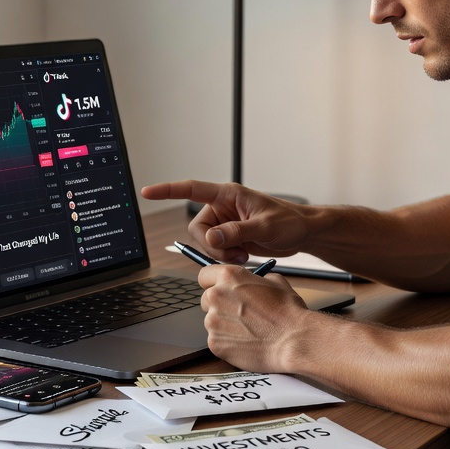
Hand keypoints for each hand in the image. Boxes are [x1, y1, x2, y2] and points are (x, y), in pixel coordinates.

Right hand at [140, 180, 308, 263]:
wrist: (302, 233)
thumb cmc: (289, 221)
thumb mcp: (264, 227)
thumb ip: (237, 232)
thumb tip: (212, 238)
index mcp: (228, 195)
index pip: (191, 189)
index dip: (167, 190)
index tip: (147, 193)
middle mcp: (222, 208)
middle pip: (196, 229)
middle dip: (211, 246)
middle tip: (235, 254)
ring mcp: (225, 224)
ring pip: (205, 243)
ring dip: (220, 255)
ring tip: (243, 256)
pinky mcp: (229, 238)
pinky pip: (215, 251)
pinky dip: (226, 259)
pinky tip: (244, 258)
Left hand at [197, 265, 307, 371]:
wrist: (293, 341)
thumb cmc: (288, 312)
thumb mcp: (275, 282)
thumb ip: (253, 279)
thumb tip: (248, 283)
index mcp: (229, 277)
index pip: (204, 275)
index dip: (213, 282)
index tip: (219, 288)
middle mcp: (216, 296)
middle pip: (206, 299)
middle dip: (219, 304)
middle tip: (238, 312)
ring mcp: (213, 321)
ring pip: (212, 321)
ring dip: (224, 324)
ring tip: (248, 330)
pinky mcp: (215, 343)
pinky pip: (216, 339)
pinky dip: (228, 341)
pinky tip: (246, 341)